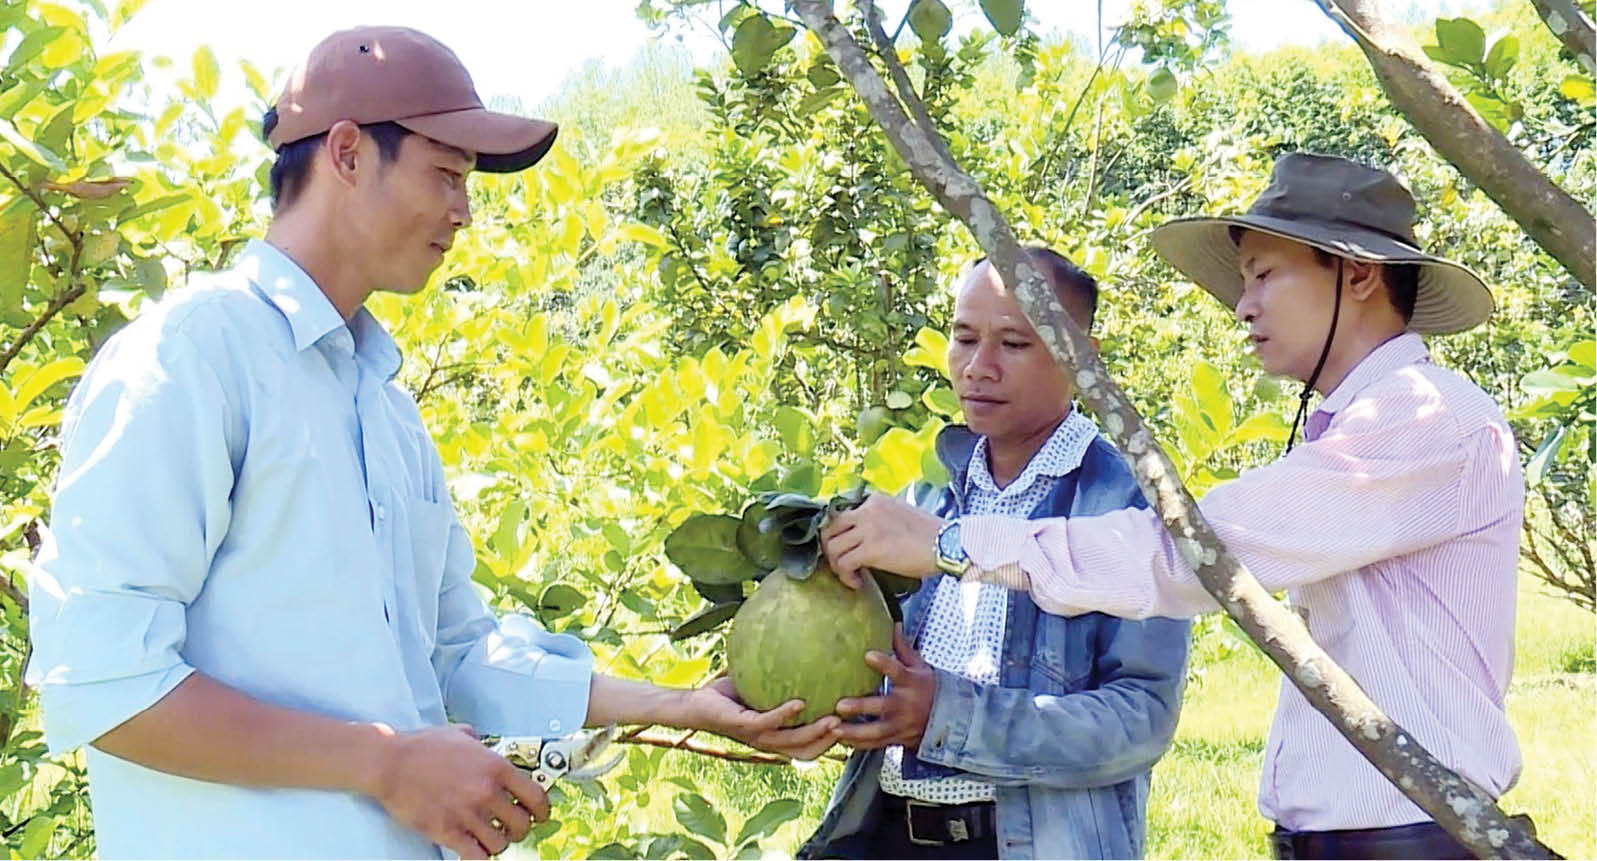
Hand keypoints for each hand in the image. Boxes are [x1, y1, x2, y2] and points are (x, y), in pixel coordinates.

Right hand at [366, 723, 548, 858]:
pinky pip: (476, 855)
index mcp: (495, 766)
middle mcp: (486, 791)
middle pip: (522, 824)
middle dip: (519, 829)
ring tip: (490, 837)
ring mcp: (467, 813)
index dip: (542, 810)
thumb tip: (491, 749)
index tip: (540, 815)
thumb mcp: (462, 735)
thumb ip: (483, 744)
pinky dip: (479, 855)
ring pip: (501, 843)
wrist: (390, 763)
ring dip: (498, 843)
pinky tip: (474, 848)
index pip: (536, 796)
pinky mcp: (447, 831)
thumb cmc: (423, 747)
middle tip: (511, 828)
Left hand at [686, 678, 841, 760]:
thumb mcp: (761, 687)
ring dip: (814, 732)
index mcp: (775, 736)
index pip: (808, 749)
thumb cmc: (727, 696)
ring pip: (791, 741)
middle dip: (830, 742)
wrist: (695, 705)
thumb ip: (781, 678)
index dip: (830, 744)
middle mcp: (768, 741)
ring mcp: (756, 735)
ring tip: (834, 719)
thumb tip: (802, 651)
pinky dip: (784, 714)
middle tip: (850, 726)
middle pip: (806, 751)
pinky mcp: (743, 725)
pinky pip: (768, 721)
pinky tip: (799, 702)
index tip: (851, 727)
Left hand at [820, 492, 943, 586]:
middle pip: (830, 528)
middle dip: (830, 548)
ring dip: (836, 565)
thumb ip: (878, 519)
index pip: (842, 514)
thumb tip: (863, 536)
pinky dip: (846, 576)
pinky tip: (857, 582)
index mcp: (874, 500)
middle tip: (839, 563)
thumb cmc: (929, 535)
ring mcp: (867, 529)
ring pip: (832, 546)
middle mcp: (867, 510)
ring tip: (850, 575)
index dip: (839, 534)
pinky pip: (844, 563)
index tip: (844, 548)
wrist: (946, 544)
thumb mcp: (899, 515)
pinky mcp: (871, 549)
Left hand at [833, 625, 935, 750]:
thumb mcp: (920, 666)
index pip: (898, 671)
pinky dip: (859, 745)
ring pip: (877, 731)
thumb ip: (903, 648)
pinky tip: (840, 741)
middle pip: (883, 706)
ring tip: (834, 728)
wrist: (948, 720)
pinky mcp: (896, 738)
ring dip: (855, 732)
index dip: (884, 664)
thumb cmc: (928, 688)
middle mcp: (906, 705)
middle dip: (862, 707)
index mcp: (912, 682)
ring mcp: (901, 725)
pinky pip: (876, 744)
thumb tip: (893, 622)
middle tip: (840, 705)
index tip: (867, 655)